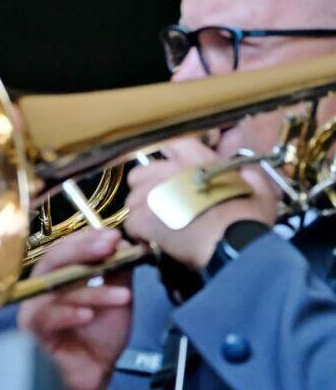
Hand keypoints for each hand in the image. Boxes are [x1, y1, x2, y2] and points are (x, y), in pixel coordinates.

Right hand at [17, 228, 132, 389]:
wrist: (94, 376)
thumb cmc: (98, 338)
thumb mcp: (117, 297)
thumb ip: (118, 270)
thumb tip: (127, 243)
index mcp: (60, 276)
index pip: (67, 248)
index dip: (88, 238)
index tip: (114, 236)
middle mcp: (43, 289)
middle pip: (52, 260)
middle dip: (82, 251)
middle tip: (109, 247)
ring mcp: (35, 310)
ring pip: (55, 290)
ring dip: (91, 291)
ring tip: (121, 296)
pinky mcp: (32, 333)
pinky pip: (44, 318)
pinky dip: (67, 314)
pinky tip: (87, 315)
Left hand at [124, 138, 279, 270]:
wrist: (234, 244)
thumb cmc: (247, 219)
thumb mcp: (259, 190)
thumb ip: (248, 174)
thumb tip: (246, 171)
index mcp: (195, 159)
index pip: (170, 144)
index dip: (167, 160)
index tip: (171, 174)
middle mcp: (168, 171)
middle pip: (140, 173)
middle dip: (146, 187)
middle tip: (161, 204)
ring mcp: (151, 194)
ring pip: (132, 199)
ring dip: (142, 212)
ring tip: (158, 225)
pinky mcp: (141, 218)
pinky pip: (130, 223)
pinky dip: (139, 233)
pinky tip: (152, 240)